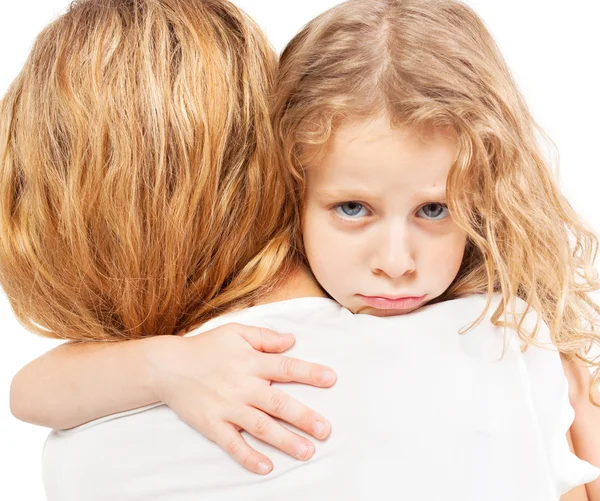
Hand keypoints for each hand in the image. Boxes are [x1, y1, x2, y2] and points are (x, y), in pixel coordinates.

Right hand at [146, 323, 336, 474]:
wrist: (167, 366)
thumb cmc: (205, 347)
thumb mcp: (236, 332)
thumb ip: (265, 337)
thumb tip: (291, 340)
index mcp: (251, 362)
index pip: (286, 367)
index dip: (310, 373)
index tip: (331, 379)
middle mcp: (243, 386)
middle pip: (278, 403)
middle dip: (304, 417)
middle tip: (325, 430)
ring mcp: (227, 408)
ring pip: (260, 427)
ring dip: (285, 440)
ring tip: (307, 451)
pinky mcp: (212, 425)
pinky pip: (232, 444)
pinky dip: (248, 456)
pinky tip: (266, 467)